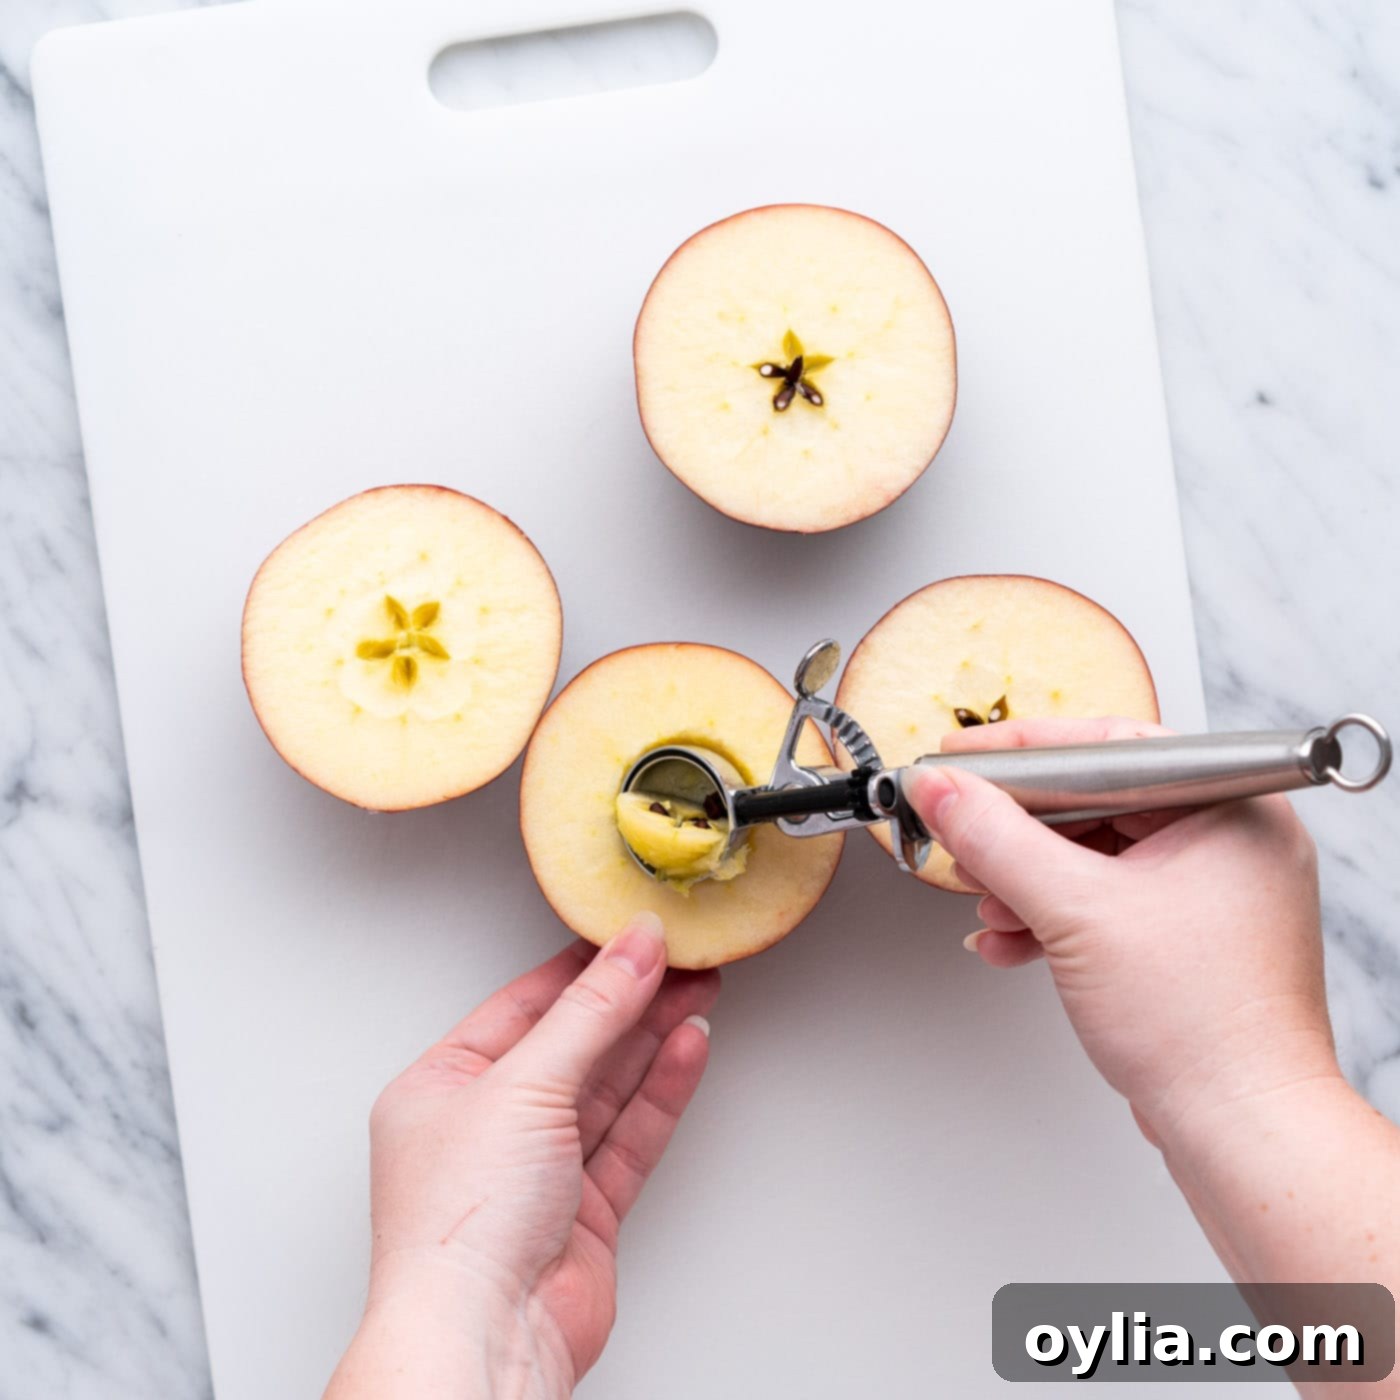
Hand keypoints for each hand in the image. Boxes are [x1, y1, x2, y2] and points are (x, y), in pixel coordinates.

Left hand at [325, 914, 718, 1399]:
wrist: (484, 1339)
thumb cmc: (458, 1228)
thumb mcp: (523, 1086)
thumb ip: (589, 1013)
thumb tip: (632, 950)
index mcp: (441, 1087)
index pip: (521, 1007)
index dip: (580, 968)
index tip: (630, 934)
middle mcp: (486, 1127)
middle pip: (571, 1044)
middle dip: (628, 1000)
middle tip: (680, 959)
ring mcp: (537, 1171)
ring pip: (606, 1088)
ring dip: (652, 1038)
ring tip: (698, 991)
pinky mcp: (583, 1211)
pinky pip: (629, 1134)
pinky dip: (661, 1090)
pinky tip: (687, 1049)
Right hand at [907, 717, 1341, 1147]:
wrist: (1241, 1130)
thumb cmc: (1207, 1029)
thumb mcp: (1076, 911)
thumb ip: (996, 838)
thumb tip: (944, 790)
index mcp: (1230, 807)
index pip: (1110, 745)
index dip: (1025, 751)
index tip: (966, 755)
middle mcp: (1229, 840)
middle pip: (1095, 802)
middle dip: (1019, 829)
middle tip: (964, 827)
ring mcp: (1211, 891)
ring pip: (1094, 855)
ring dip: (1028, 879)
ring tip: (986, 898)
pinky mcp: (1188, 936)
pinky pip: (1106, 899)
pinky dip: (1054, 916)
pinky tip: (1012, 937)